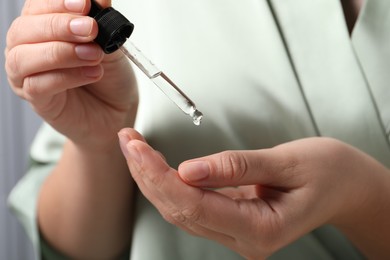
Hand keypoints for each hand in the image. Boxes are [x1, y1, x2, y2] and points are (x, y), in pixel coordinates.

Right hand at [5, 0, 137, 149]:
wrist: (118, 110)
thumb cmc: (110, 77)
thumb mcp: (111, 45)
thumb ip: (102, 23)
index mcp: (44, 28)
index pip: (38, 7)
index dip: (58, 2)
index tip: (85, 4)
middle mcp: (29, 49)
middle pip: (24, 29)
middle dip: (59, 26)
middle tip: (90, 29)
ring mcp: (28, 76)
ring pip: (24, 57)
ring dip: (62, 52)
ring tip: (94, 55)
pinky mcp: (38, 100)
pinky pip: (38, 85)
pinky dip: (67, 77)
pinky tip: (92, 74)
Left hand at [119, 128, 389, 258]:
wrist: (347, 185)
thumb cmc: (329, 172)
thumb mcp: (288, 161)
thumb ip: (237, 166)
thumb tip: (189, 169)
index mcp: (260, 229)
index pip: (195, 206)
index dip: (160, 177)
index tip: (137, 149)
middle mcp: (244, 238)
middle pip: (180, 210)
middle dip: (148, 175)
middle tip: (128, 142)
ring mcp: (237, 232)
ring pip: (181, 210)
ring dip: (153, 179)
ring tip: (134, 149)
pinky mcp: (233, 220)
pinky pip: (192, 205)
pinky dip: (170, 184)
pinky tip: (156, 165)